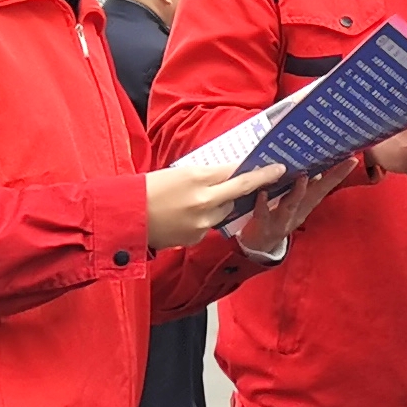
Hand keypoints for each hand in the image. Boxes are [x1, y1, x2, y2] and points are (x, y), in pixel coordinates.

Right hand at [148, 153, 285, 247]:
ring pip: (223, 211)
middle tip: (264, 180)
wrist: (127, 217)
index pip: (238, 175)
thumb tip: (227, 174)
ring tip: (195, 199)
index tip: (279, 168)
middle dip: (248, 188)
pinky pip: (209, 225)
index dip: (261, 172)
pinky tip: (184, 215)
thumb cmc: (148, 189)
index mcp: (199, 179)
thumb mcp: (179, 173)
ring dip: (220, 204)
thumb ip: (205, 174)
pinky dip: (203, 219)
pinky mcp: (196, 238)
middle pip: (237, 194)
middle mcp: (205, 202)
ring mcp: (202, 223)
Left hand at [232, 155, 357, 255]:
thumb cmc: (277, 218)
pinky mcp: (264, 226)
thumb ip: (305, 188)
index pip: (325, 186)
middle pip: (315, 194)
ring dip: (298, 192)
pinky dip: (263, 204)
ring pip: (292, 205)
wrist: (259, 247)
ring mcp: (282, 220)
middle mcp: (298, 211)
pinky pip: (263, 214)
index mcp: (306, 204)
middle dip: (329, 180)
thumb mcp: (295, 203)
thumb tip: (317, 170)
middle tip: (340, 163)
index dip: (339, 174)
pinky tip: (262, 192)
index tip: (353, 159)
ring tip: (303, 177)